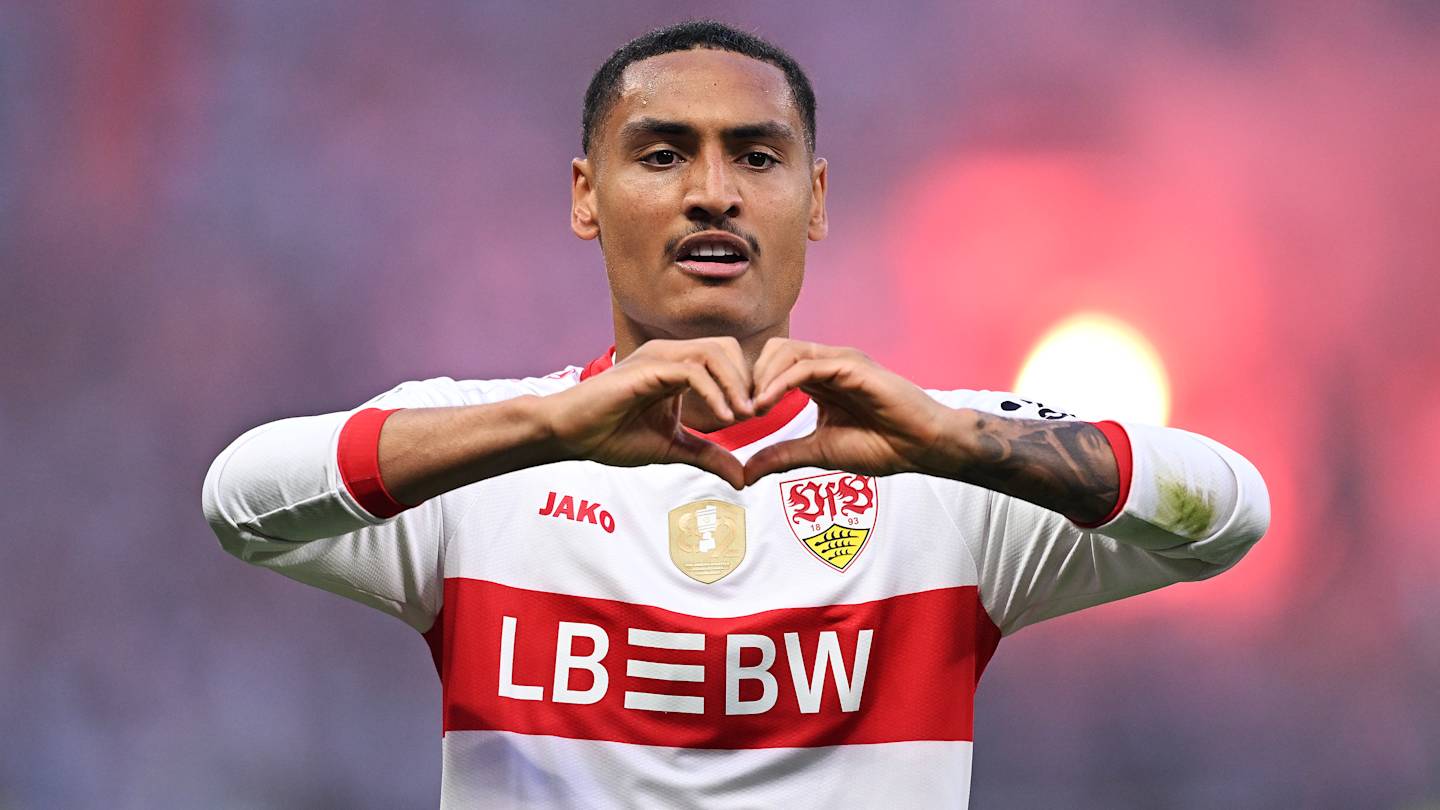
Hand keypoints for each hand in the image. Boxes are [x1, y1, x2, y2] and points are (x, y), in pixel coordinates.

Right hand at [538, 338, 753, 488]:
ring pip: (714, 353)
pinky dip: (714, 392)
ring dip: (736, 384)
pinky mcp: (648, 369)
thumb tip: (743, 478)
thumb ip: (708, 456)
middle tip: (757, 414)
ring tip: (744, 416)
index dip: (748, 386)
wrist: (569, 435)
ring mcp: (659, 358)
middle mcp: (670, 355)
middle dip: (748, 380)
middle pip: (728, 349)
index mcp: (678, 367)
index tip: (759, 417)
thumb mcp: (672, 448)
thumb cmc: (611, 435)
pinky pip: (692, 370)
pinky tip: (725, 419)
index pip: (727, 360)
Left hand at [743, 338, 958, 485]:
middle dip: (749, 377)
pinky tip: (767, 404)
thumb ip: (782, 456)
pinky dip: (780, 382)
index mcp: (819, 379)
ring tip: (751, 409)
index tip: (734, 417)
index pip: (772, 366)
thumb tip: (745, 474)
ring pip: (785, 351)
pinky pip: (806, 364)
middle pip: (773, 351)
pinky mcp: (851, 366)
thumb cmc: (880, 446)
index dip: (749, 387)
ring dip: (761, 378)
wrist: (921, 447)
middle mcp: (827, 363)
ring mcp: (840, 361)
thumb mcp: (818, 452)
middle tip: (738, 411)